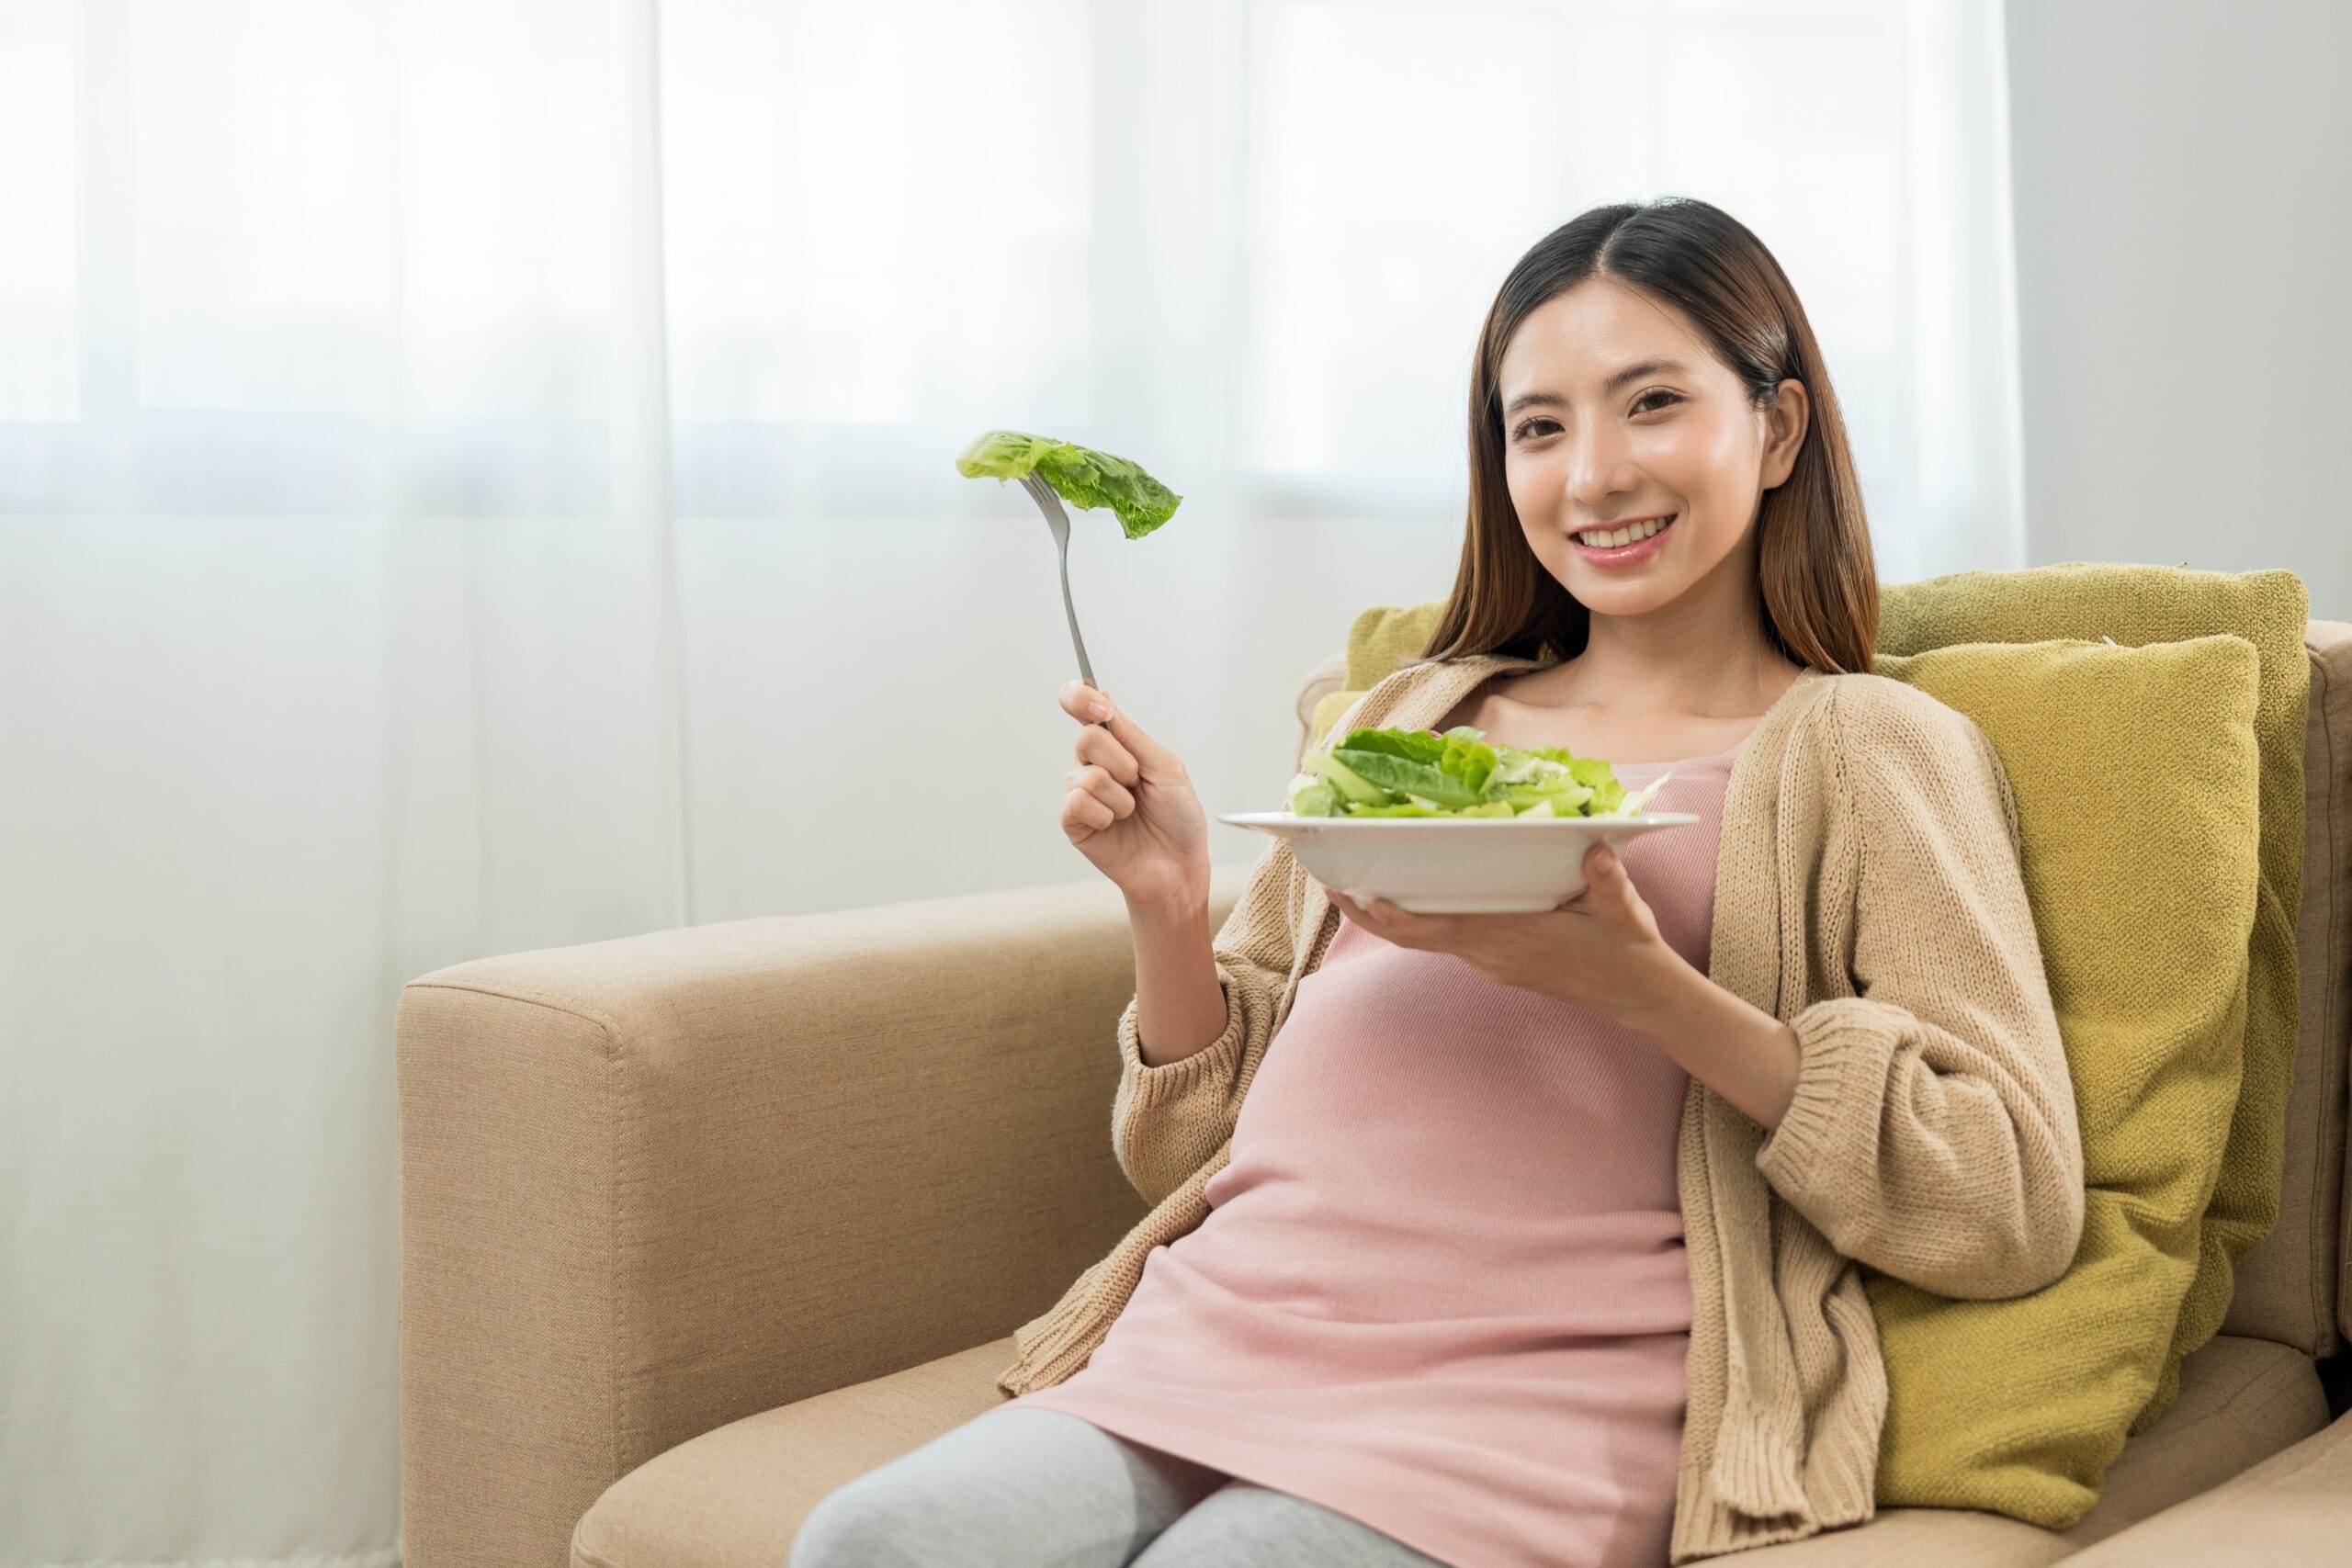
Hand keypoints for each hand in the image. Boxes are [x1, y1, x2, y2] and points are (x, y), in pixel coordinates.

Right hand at [1056, 680, 1210, 909]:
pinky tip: (1114, 826)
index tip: (1100, 708)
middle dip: (1122, 763)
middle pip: (1086, 738)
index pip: (1081, 704)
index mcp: (1117, 743)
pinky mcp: (1072, 821)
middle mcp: (1094, 763)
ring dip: (1120, 797)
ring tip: (1131, 812)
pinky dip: (1105, 815)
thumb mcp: (1166, 767)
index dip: (1080, 697)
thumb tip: (1103, 697)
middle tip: (1138, 783)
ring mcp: (1080, 791)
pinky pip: (1077, 802)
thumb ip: (1133, 735)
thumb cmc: (1178, 817)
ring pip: (1086, 774)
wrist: (1178, 865)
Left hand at [1330, 841, 1674, 1017]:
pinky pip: (1448, 940)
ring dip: (1392, 918)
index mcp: (1513, 938)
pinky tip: (1408, 897)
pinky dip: (1421, 921)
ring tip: (1356, 885)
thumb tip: (1598, 851)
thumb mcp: (1624, 910)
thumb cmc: (1627, 948)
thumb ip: (1608, 882)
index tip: (1361, 897)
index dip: (1397, 918)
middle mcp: (1493, 955)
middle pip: (1419, 937)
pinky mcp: (1498, 963)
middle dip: (1373, 914)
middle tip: (1333, 885)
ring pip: (1430, 940)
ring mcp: (1493, 962)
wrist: (1637, 995)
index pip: (1442, 929)